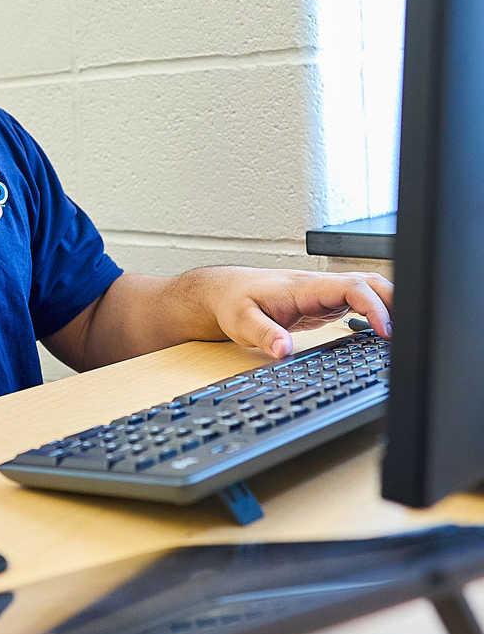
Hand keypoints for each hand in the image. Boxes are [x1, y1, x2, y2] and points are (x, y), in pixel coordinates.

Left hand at [200, 267, 392, 358]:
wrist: (225, 293)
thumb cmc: (234, 303)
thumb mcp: (242, 321)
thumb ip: (264, 335)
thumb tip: (283, 351)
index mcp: (305, 287)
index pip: (351, 287)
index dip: (373, 306)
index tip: (386, 330)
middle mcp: (320, 287)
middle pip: (369, 283)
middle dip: (393, 301)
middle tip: (407, 333)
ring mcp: (324, 294)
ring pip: (367, 289)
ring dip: (388, 304)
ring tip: (402, 334)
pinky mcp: (325, 304)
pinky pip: (359, 302)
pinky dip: (377, 312)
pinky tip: (383, 332)